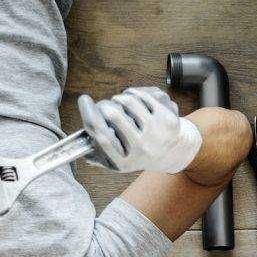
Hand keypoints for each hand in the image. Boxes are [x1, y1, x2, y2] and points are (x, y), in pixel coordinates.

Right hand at [78, 86, 202, 173]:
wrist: (174, 153)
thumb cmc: (140, 155)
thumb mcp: (119, 164)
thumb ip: (99, 159)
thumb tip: (82, 149)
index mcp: (126, 161)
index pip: (102, 137)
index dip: (89, 114)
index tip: (85, 100)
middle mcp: (142, 149)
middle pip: (114, 116)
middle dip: (105, 105)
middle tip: (104, 105)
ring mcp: (156, 133)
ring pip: (130, 102)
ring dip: (120, 98)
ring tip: (118, 100)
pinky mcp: (167, 119)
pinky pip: (145, 97)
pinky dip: (134, 92)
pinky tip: (131, 95)